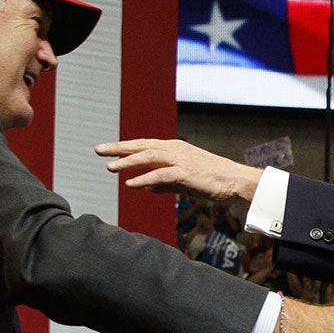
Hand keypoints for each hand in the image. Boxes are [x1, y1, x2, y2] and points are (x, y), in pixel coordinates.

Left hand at [98, 138, 262, 206]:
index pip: (145, 145)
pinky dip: (144, 178)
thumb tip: (145, 187)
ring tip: (110, 167)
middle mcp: (175, 149)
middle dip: (118, 148)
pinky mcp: (185, 172)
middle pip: (141, 146)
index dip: (125, 147)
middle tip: (98, 150)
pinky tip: (130, 183)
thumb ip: (163, 183)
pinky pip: (160, 174)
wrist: (235, 182)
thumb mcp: (184, 182)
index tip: (108, 150)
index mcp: (175, 148)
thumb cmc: (213, 181)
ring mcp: (180, 159)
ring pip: (148, 157)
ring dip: (128, 162)